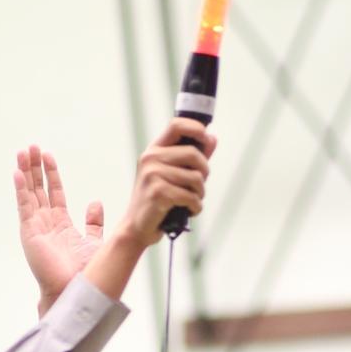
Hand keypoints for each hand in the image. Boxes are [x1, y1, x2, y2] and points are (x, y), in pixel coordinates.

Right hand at [14, 146, 102, 304]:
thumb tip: (95, 203)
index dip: (52, 174)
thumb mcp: (94, 241)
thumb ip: (93, 222)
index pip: (55, 193)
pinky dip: (21, 190)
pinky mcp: (30, 233)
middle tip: (32, 147)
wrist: (76, 289)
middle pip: (39, 189)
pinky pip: (24, 207)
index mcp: (61, 225)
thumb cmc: (85, 272)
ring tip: (22, 152)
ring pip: (29, 194)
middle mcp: (46, 224)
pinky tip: (17, 174)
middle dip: (36, 168)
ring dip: (25, 173)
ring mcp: (36, 228)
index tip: (48, 156)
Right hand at [115, 119, 214, 251]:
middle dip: (204, 172)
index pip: (176, 125)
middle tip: (199, 186)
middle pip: (193, 154)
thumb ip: (192, 157)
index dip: (196, 128)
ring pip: (195, 178)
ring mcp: (153, 175)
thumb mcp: (173, 175)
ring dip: (200, 194)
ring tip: (192, 201)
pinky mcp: (159, 193)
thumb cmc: (158, 200)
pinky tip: (189, 211)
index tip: (206, 139)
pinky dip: (196, 207)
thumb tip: (212, 138)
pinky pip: (191, 196)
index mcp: (154, 150)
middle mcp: (151, 158)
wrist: (137, 226)